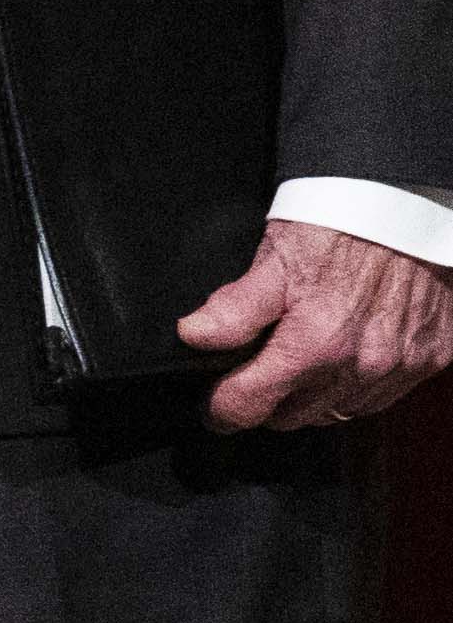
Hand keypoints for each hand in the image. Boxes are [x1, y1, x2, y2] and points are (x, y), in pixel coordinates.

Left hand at [180, 217, 452, 433]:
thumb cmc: (338, 224)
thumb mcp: (273, 258)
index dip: (222, 409)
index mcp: (315, 344)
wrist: (406, 205)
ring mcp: (398, 368)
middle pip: (294, 417)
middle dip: (266, 404)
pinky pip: (381, 397)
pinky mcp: (427, 361)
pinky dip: (355, 388)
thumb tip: (193, 337)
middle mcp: (360, 366)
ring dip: (311, 399)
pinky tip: (341, 361)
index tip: (212, 408)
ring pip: (338, 412)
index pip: (252, 404)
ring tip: (295, 368)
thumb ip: (235, 307)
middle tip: (250, 378)